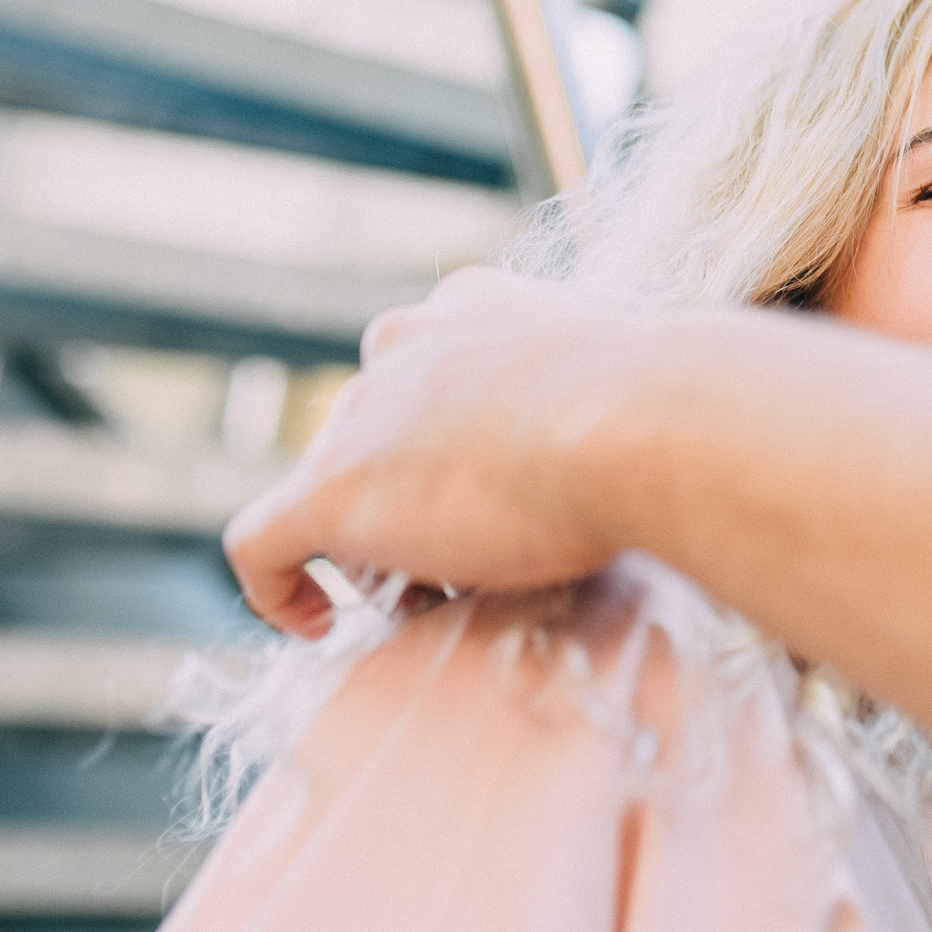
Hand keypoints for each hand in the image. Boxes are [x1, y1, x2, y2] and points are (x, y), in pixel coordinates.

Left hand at [224, 268, 655, 635]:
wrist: (644, 426)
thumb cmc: (669, 413)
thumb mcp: (633, 385)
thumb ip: (600, 403)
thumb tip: (631, 452)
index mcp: (472, 307)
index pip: (429, 372)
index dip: (446, 442)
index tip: (491, 493)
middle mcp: (404, 343)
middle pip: (374, 429)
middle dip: (409, 493)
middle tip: (472, 558)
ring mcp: (361, 414)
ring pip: (334, 486)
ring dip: (373, 542)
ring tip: (433, 596)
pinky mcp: (332, 488)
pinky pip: (261, 543)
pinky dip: (275, 586)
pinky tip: (315, 624)